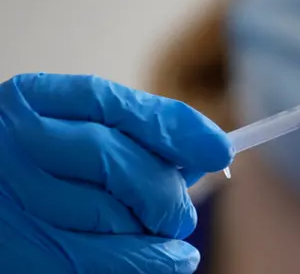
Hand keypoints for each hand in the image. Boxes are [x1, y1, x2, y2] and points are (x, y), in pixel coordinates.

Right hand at [0, 74, 232, 272]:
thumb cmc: (39, 168)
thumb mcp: (73, 132)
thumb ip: (132, 136)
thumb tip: (204, 154)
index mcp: (35, 100)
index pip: (118, 105)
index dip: (177, 129)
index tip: (220, 150)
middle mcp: (20, 143)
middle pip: (122, 165)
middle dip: (166, 195)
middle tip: (182, 215)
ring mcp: (16, 197)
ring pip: (114, 216)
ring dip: (153, 233)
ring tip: (164, 240)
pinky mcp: (20, 249)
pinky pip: (102, 260)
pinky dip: (148, 262)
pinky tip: (170, 260)